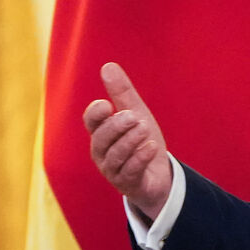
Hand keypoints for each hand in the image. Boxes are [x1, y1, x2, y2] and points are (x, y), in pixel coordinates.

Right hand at [83, 62, 172, 218]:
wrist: (159, 175)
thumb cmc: (142, 141)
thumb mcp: (136, 113)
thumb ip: (122, 93)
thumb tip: (108, 65)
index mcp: (102, 133)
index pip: (91, 121)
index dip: (96, 114)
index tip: (108, 105)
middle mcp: (102, 152)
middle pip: (102, 138)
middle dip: (117, 126)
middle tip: (134, 117)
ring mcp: (113, 170)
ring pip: (115, 155)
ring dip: (130, 140)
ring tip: (145, 128)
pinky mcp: (127, 184)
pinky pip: (129, 171)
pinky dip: (140, 157)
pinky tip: (151, 146)